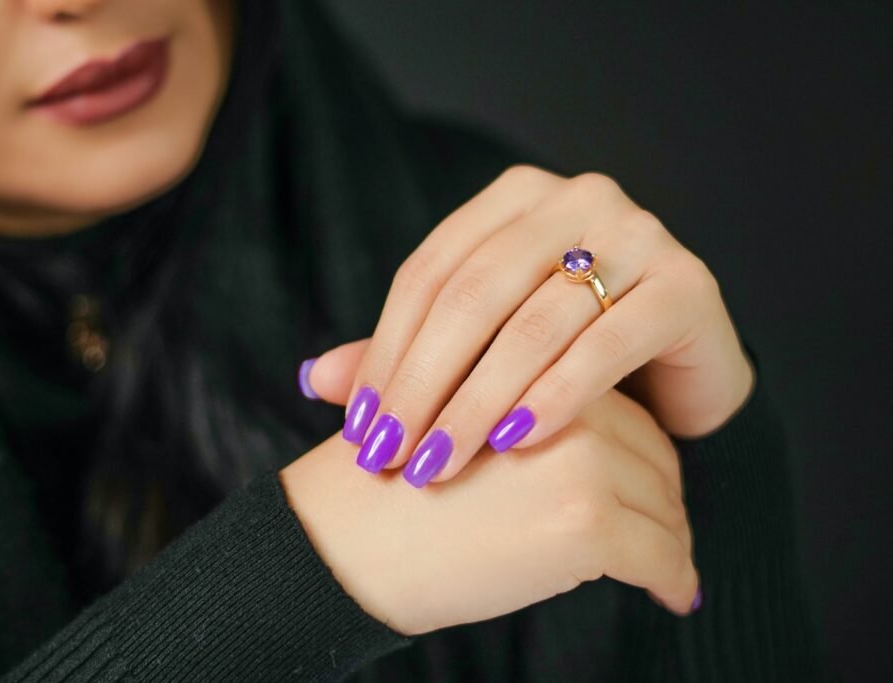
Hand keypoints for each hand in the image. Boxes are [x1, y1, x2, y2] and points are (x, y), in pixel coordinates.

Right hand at [280, 388, 699, 635]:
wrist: (343, 541)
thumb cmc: (383, 491)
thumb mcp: (448, 424)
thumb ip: (504, 411)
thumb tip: (562, 450)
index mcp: (538, 376)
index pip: (623, 417)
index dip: (637, 460)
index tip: (644, 495)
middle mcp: (567, 409)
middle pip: (655, 459)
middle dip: (660, 502)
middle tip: (660, 537)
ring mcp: (581, 463)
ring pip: (664, 509)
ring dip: (669, 543)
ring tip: (667, 569)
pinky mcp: (585, 521)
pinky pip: (661, 558)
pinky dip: (673, 580)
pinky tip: (674, 595)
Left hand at [304, 166, 753, 486]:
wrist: (683, 371)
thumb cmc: (573, 355)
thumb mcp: (484, 349)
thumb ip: (409, 357)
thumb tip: (313, 380)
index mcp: (515, 200)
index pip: (429, 273)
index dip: (384, 353)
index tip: (359, 427)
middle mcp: (576, 199)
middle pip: (474, 295)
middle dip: (422, 384)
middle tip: (390, 455)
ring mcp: (638, 235)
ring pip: (533, 323)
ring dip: (477, 402)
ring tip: (439, 462)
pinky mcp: (686, 286)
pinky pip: (607, 344)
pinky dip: (556, 396)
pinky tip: (517, 443)